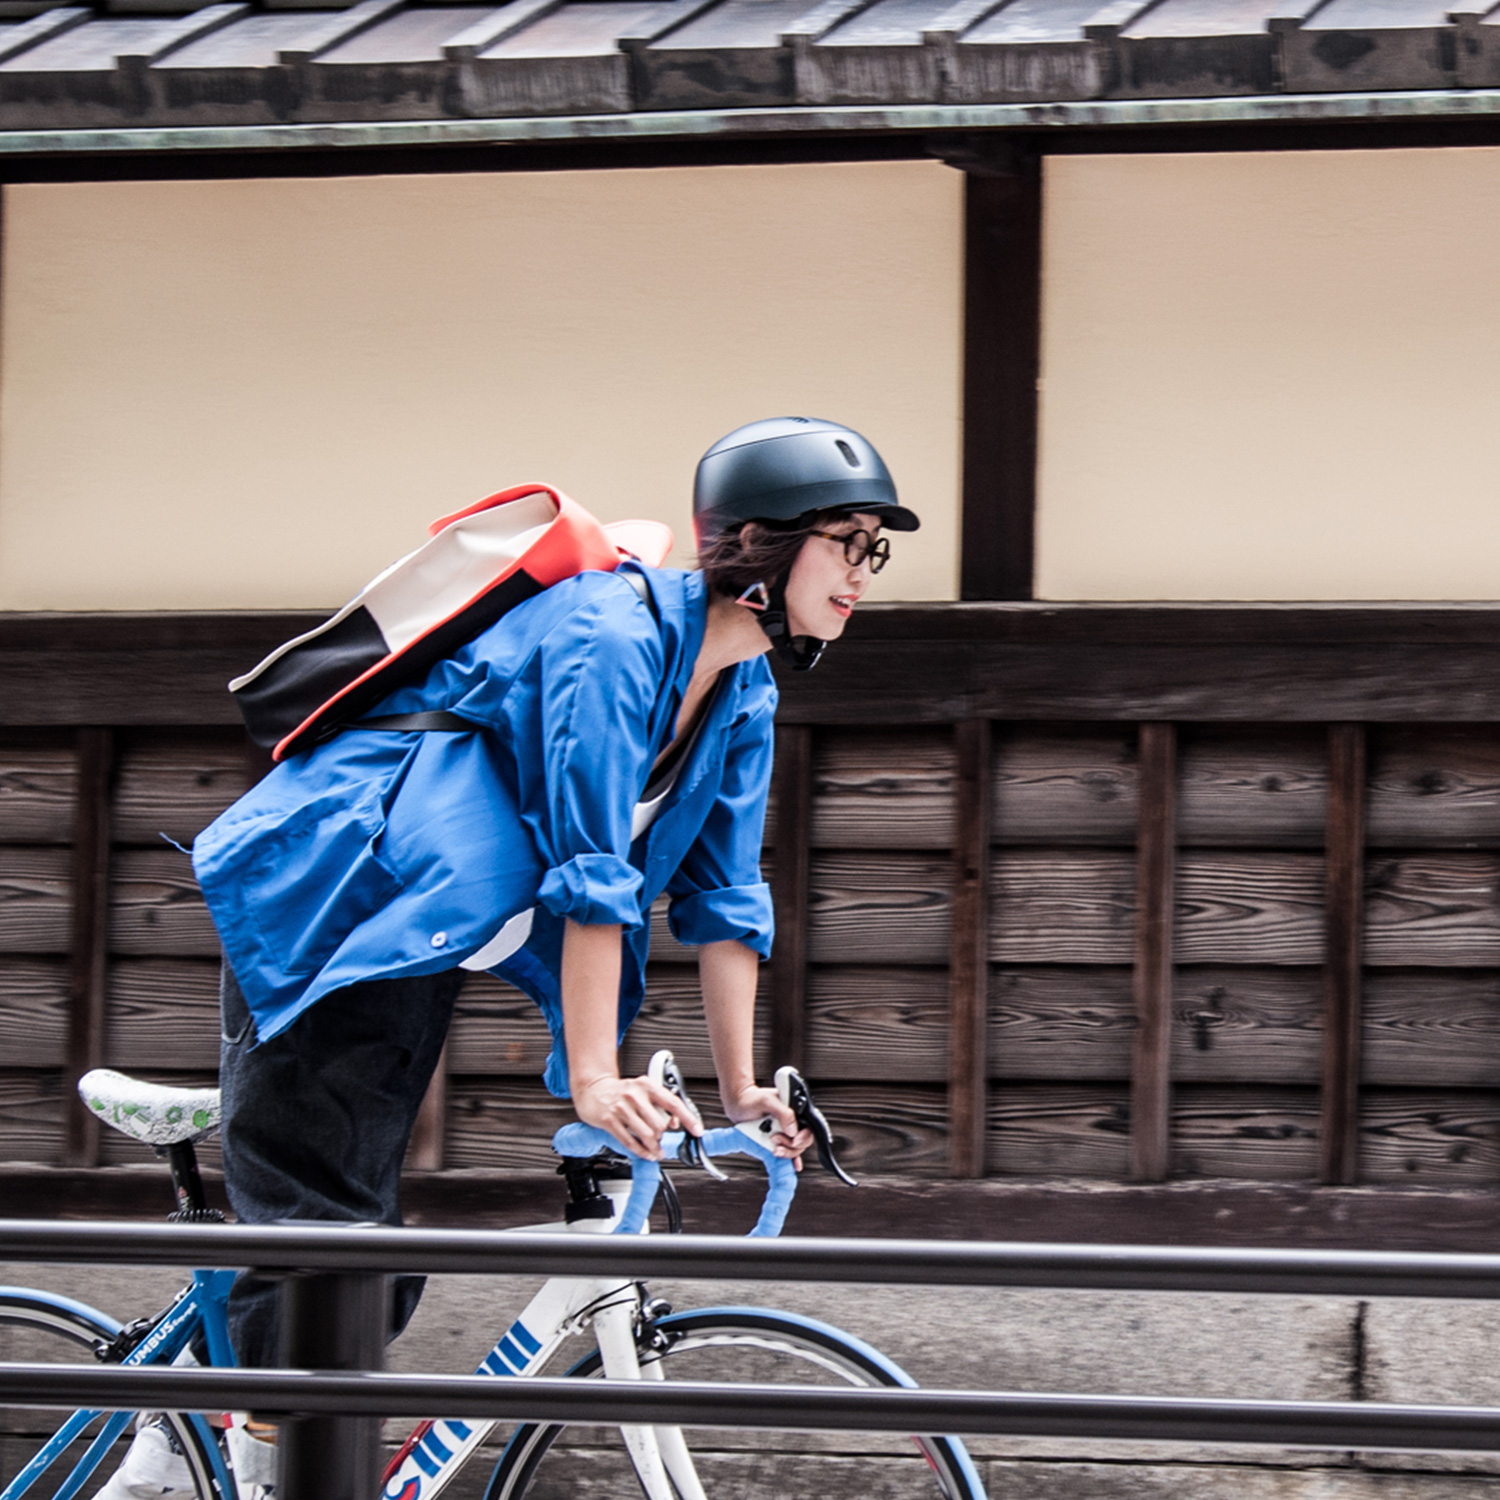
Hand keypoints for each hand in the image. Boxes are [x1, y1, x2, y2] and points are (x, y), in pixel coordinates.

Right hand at [573, 1073, 702, 1159]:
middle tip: (662, 1142)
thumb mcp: (643, 1092)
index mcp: (647, 1085)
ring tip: (656, 1151)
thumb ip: (659, 1105)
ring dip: (654, 1148)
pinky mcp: (609, 1120)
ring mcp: (621, 1107)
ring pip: (646, 1135)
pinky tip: (645, 1153)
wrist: (592, 1089)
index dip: (688, 1118)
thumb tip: (675, 1123)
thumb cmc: (620, 1091)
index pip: (673, 1103)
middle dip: (663, 1138)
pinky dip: (641, 1151)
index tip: (697, 1130)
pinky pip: (629, 1141)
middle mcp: (634, 1094)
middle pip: (659, 1124)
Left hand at [724, 1083, 813, 1169]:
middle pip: (803, 1142)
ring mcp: (785, 1133)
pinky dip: (792, 1161)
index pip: (808, 1128)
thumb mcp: (768, 1101)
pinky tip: (794, 1166)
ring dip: (786, 1153)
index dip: (803, 1137)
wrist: (738, 1105)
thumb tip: (793, 1131)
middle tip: (775, 1140)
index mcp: (795, 1111)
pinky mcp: (777, 1142)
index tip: (793, 1141)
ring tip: (773, 1148)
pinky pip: (788, 1153)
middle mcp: (792, 1123)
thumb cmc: (752, 1098)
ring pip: (795, 1150)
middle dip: (791, 1145)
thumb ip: (784, 1113)